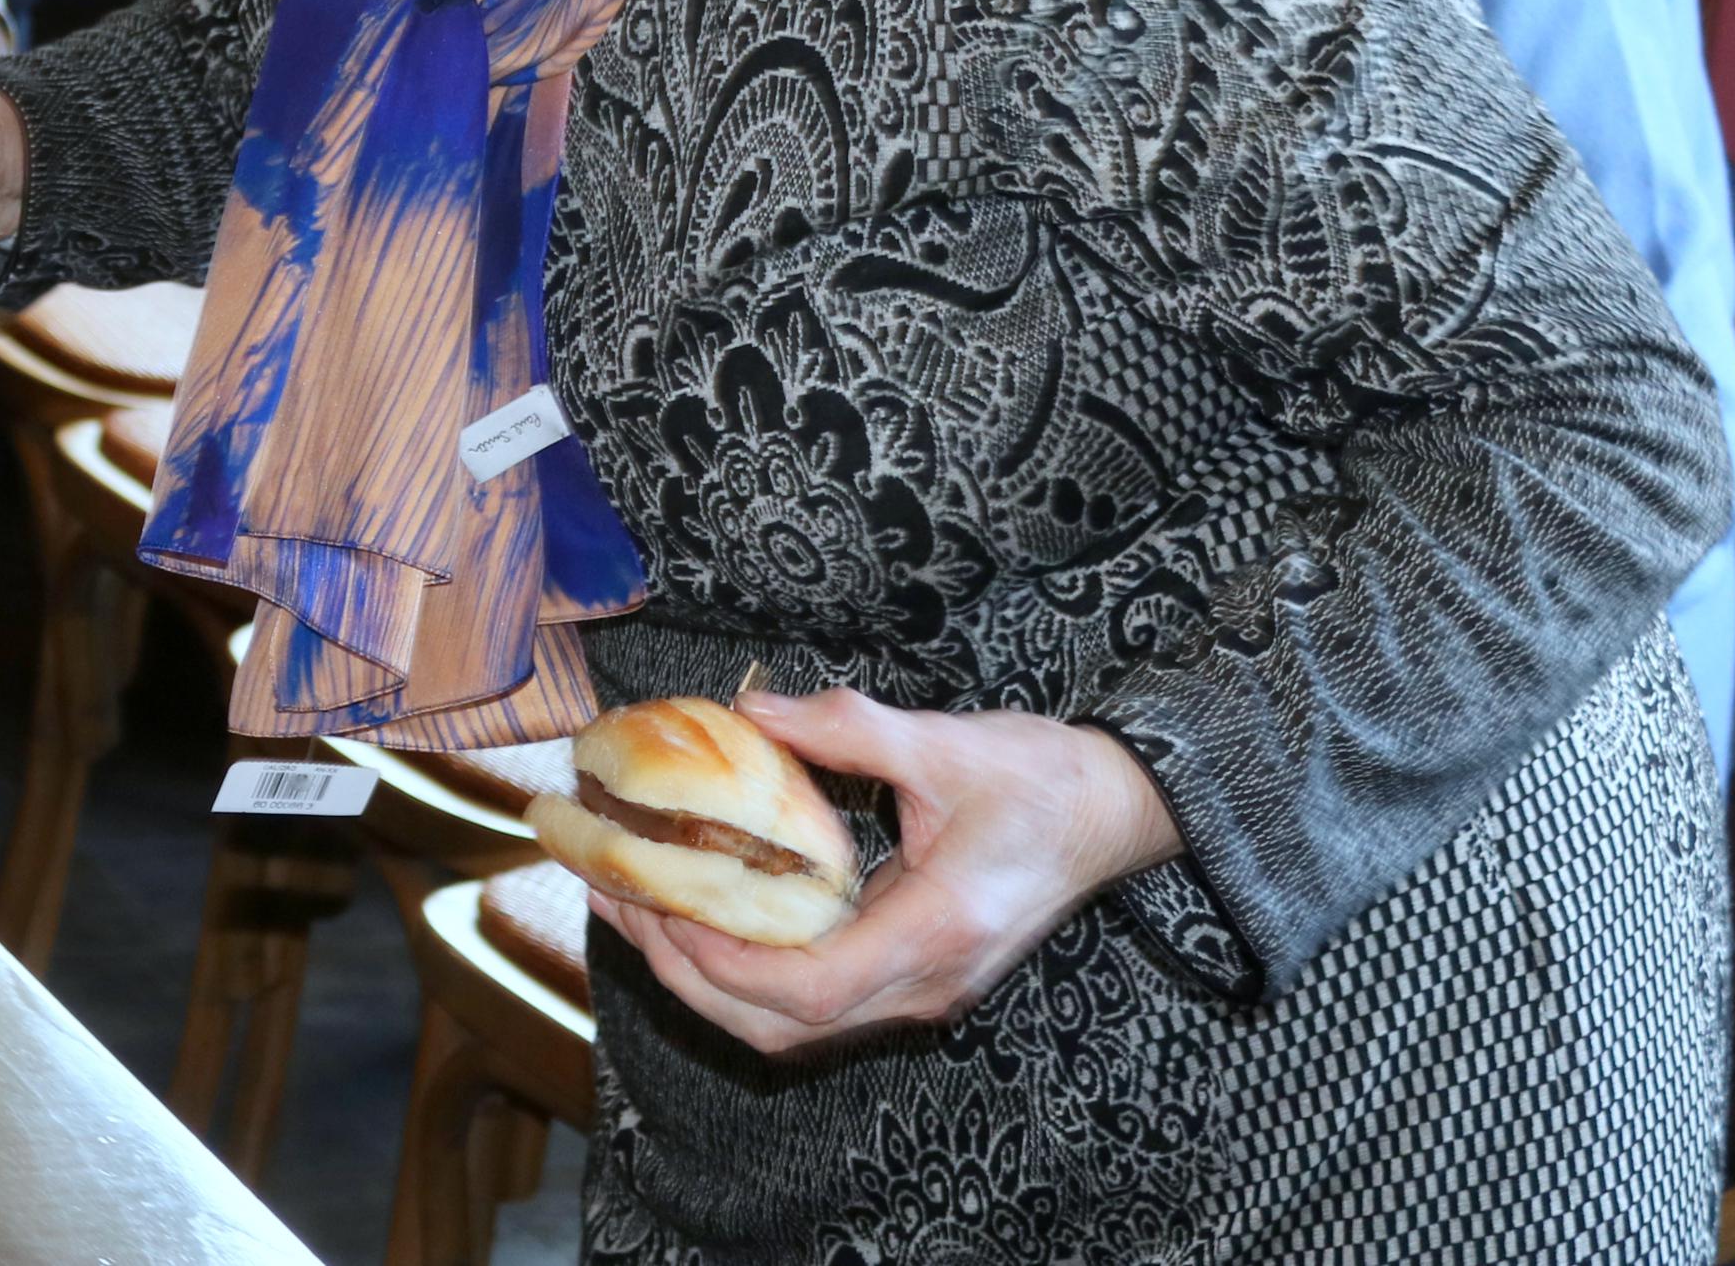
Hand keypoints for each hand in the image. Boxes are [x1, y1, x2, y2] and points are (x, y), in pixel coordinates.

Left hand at [595, 687, 1183, 1056]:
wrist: (1116, 810)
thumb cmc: (1043, 777)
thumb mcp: (946, 741)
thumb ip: (847, 728)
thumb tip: (755, 709)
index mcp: (936, 933)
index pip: (811, 989)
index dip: (724, 963)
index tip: (660, 908)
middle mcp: (927, 983)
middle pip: (786, 1025)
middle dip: (689, 975)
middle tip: (618, 901)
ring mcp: (922, 989)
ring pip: (795, 1025)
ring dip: (709, 980)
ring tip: (638, 908)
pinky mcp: (913, 976)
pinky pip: (815, 1000)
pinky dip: (748, 973)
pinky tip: (703, 915)